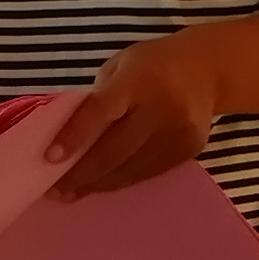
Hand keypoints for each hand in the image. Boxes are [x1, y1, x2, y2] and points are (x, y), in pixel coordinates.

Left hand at [50, 35, 223, 197]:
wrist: (207, 70)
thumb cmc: (152, 65)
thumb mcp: (121, 67)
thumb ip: (99, 99)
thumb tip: (72, 140)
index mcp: (137, 80)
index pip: (101, 111)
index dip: (75, 136)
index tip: (50, 159)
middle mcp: (161, 108)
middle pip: (116, 149)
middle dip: (82, 173)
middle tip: (54, 190)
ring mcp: (178, 132)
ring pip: (131, 168)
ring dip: (99, 184)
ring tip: (71, 194)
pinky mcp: (188, 150)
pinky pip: (148, 172)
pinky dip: (122, 181)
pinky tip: (102, 186)